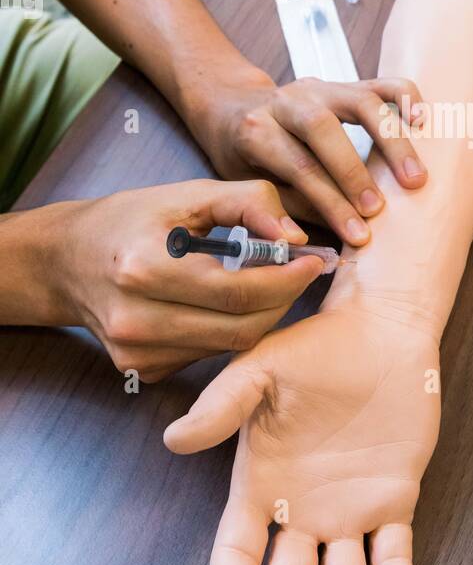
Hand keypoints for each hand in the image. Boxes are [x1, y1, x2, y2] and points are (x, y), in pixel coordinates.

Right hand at [60, 179, 325, 381]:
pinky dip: (229, 330)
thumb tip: (296, 237)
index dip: (287, 279)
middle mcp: (136, 319)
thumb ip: (248, 203)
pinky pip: (207, 356)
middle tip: (299, 273)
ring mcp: (137, 353)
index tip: (314, 260)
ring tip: (268, 283)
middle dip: (282, 300)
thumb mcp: (188, 194)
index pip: (238, 291)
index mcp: (144, 268)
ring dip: (261, 317)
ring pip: (229, 347)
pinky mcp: (142, 370)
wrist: (66, 262)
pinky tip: (226, 305)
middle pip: (240, 327)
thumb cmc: (131, 220)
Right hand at [164, 302, 440, 564]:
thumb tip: (174, 441)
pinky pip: (394, 557)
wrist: (380, 330)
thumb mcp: (260, 370)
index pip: (239, 556)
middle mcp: (301, 510)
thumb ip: (223, 407)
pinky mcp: (394, 500)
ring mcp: (349, 511)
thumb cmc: (316, 346)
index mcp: (260, 486)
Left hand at [192, 67, 427, 246]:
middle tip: (380, 208)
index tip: (358, 232)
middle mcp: (289, 101)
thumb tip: (327, 237)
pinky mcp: (345, 83)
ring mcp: (320, 87)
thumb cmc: (247, 155)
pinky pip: (381, 83)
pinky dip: (405, 97)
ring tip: (416, 177)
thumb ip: (290, 206)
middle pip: (325, 128)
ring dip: (392, 141)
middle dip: (356, 172)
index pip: (299, 165)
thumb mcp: (251, 184)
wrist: (237, 108)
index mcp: (258, 129)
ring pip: (361, 101)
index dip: (331, 201)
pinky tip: (423, 121)